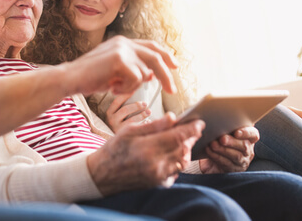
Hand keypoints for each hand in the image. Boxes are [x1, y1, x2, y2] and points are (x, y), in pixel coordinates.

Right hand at [65, 36, 177, 97]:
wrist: (70, 78)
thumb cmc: (90, 78)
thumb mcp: (115, 73)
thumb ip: (133, 69)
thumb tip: (152, 75)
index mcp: (123, 42)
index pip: (151, 46)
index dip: (165, 55)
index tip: (175, 66)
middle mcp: (124, 43)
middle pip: (155, 57)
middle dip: (166, 76)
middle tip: (171, 90)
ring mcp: (122, 50)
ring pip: (144, 73)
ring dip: (131, 86)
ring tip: (114, 87)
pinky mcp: (119, 60)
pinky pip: (135, 80)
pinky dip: (125, 89)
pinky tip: (111, 88)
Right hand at [86, 112, 204, 195]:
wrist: (102, 175)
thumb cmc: (114, 149)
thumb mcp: (129, 131)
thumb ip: (153, 125)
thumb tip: (173, 117)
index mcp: (147, 148)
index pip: (178, 136)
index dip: (191, 128)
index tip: (199, 122)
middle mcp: (155, 164)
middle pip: (183, 149)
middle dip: (190, 138)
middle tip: (193, 129)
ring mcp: (158, 176)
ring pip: (182, 161)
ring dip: (186, 150)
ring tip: (183, 141)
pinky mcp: (158, 184)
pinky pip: (176, 172)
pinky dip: (177, 162)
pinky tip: (172, 154)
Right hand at [105, 93, 150, 132]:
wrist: (114, 143)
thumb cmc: (118, 124)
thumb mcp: (116, 115)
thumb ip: (123, 107)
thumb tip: (136, 93)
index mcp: (109, 113)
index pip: (117, 101)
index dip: (126, 95)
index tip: (135, 90)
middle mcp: (111, 121)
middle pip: (125, 110)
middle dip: (137, 105)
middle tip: (145, 103)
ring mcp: (117, 129)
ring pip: (132, 120)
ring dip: (142, 115)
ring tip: (149, 112)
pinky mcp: (124, 136)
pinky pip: (136, 129)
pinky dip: (143, 125)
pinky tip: (148, 122)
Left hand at [199, 126, 258, 173]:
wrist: (211, 161)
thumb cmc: (219, 142)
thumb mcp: (223, 133)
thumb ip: (224, 126)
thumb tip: (218, 117)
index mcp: (248, 139)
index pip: (253, 134)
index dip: (246, 133)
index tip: (236, 132)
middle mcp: (247, 150)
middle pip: (244, 146)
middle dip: (232, 142)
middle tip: (221, 139)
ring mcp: (242, 161)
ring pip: (236, 156)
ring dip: (223, 149)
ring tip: (213, 145)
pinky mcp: (233, 169)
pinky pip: (226, 163)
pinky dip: (217, 156)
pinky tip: (209, 151)